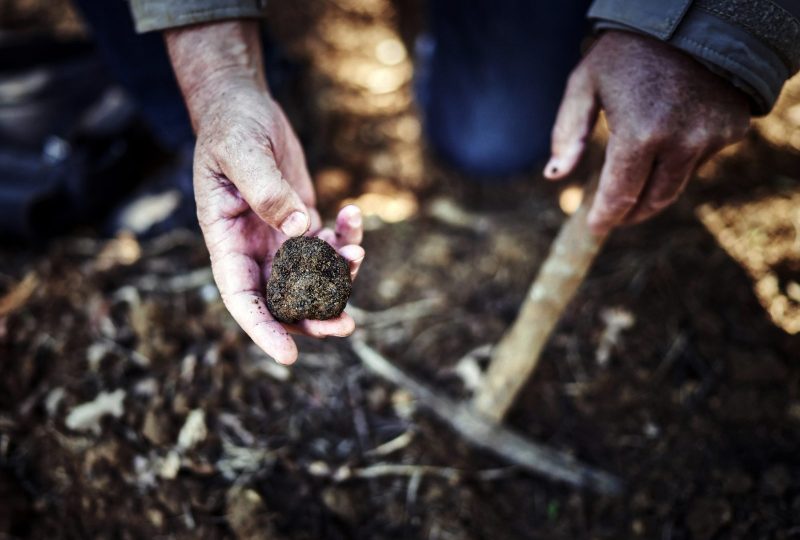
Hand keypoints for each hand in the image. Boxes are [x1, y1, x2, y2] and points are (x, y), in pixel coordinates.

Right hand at [165, 21, 364, 363]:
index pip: (241, 298)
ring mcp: (280, 238)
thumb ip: (266, 190)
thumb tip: (301, 228)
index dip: (263, 330)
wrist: (243, 108)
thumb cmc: (230, 129)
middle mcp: (254, 248)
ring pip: (312, 277)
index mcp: (226, 241)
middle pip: (282, 300)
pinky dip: (345, 237)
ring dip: (338, 276)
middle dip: (313, 317)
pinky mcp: (302, 222)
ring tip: (358, 252)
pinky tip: (353, 216)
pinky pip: (328, 244)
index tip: (289, 355)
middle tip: (346, 327)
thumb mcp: (241, 154)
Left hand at [545, 30, 749, 233]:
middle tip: (614, 216)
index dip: (606, 216)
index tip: (595, 227)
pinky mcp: (730, 131)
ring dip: (653, 190)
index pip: (620, 194)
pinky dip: (678, 160)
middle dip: (629, 212)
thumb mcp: (585, 85)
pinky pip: (698, 160)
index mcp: (639, 134)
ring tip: (634, 186)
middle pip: (652, 199)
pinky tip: (667, 140)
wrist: (693, 20)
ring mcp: (710, 138)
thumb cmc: (627, 52)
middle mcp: (680, 143)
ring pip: (675, 184)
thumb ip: (567, 132)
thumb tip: (554, 176)